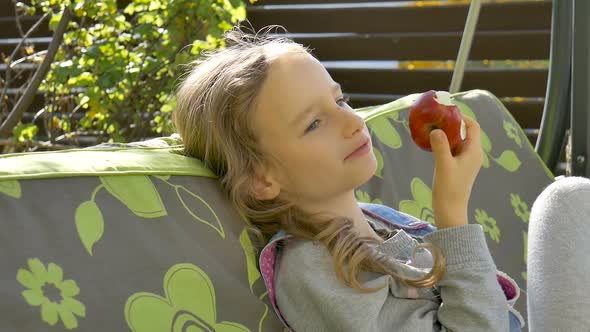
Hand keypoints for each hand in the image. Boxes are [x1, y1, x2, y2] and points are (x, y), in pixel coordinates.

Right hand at [430, 114, 482, 228]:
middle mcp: (473, 154)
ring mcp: (466, 162)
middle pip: (465, 132)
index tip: (446, 113)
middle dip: (451, 124)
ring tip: (432, 130)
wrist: (450, 211)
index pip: (472, 126)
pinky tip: (432, 145)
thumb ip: (440, 145)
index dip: (461, 117)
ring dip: (447, 135)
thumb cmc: (449, 188)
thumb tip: (436, 130)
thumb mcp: (443, 165)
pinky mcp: (459, 168)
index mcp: (474, 151)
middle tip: (436, 119)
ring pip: (458, 141)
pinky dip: (444, 144)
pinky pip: (453, 150)